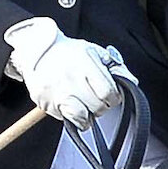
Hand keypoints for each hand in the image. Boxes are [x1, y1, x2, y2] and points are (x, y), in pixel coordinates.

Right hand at [3, 17, 120, 128]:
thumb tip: (132, 83)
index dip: (114, 97)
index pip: (108, 92)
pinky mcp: (45, 103)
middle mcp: (70, 78)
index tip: (110, 95)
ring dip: (87, 116)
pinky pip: (66, 119)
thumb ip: (115, 67)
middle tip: (96, 98)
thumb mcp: (94, 52)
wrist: (35, 49)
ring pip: (82, 119)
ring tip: (85, 105)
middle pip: (97, 107)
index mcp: (84, 63)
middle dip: (101, 106)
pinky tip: (71, 105)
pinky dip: (72, 117)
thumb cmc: (69, 53)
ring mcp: (56, 92)